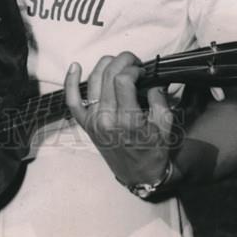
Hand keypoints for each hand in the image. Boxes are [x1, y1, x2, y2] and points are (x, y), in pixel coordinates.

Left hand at [64, 52, 174, 188]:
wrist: (139, 176)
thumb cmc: (154, 151)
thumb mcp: (166, 127)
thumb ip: (160, 100)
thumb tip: (151, 80)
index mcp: (128, 121)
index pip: (123, 80)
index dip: (133, 69)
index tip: (143, 71)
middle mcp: (106, 119)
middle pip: (108, 75)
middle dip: (122, 61)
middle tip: (134, 62)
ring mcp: (93, 121)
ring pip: (93, 81)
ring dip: (105, 64)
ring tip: (118, 62)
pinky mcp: (86, 124)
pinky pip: (72, 100)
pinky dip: (70, 82)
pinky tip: (75, 66)